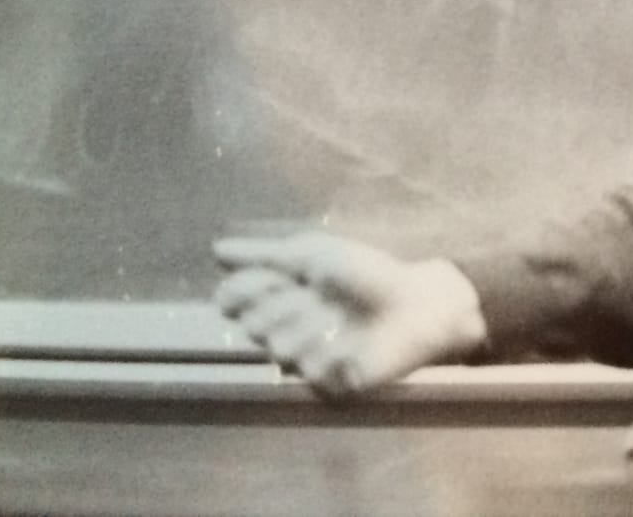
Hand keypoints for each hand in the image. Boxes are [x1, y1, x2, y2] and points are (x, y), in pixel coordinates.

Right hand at [213, 232, 487, 398]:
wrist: (416, 303)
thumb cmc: (369, 272)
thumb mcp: (316, 254)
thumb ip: (265, 254)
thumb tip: (217, 250)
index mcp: (280, 296)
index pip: (234, 299)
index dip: (246, 291)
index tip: (276, 277)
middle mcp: (286, 329)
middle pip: (255, 323)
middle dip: (287, 303)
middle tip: (320, 294)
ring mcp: (305, 357)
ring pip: (280, 347)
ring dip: (313, 324)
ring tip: (342, 316)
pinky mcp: (328, 382)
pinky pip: (311, 368)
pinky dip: (333, 350)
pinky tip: (353, 342)